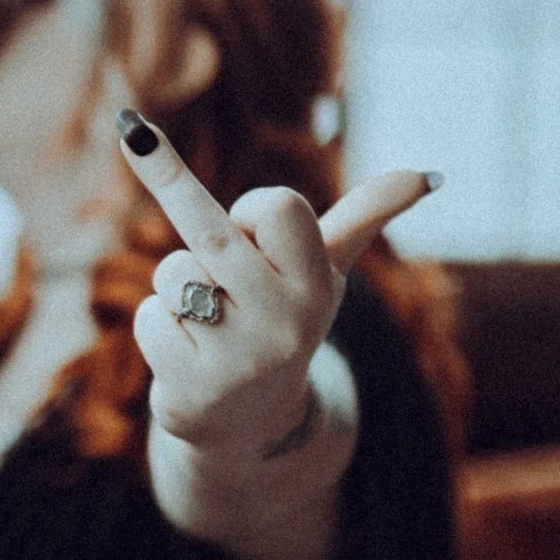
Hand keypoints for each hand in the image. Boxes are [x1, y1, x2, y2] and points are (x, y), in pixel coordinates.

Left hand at [116, 109, 434, 559]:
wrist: (252, 423)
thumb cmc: (283, 320)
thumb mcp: (325, 272)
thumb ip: (364, 217)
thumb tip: (425, 174)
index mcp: (318, 285)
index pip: (278, 205)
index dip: (252, 208)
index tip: (249, 225)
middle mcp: (285, 322)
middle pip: (210, 226)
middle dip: (166, 175)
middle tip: (135, 136)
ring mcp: (239, 360)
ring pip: (173, 273)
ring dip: (174, 285)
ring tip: (208, 316)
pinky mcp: (193, 391)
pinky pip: (148, 319)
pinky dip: (157, 327)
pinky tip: (188, 354)